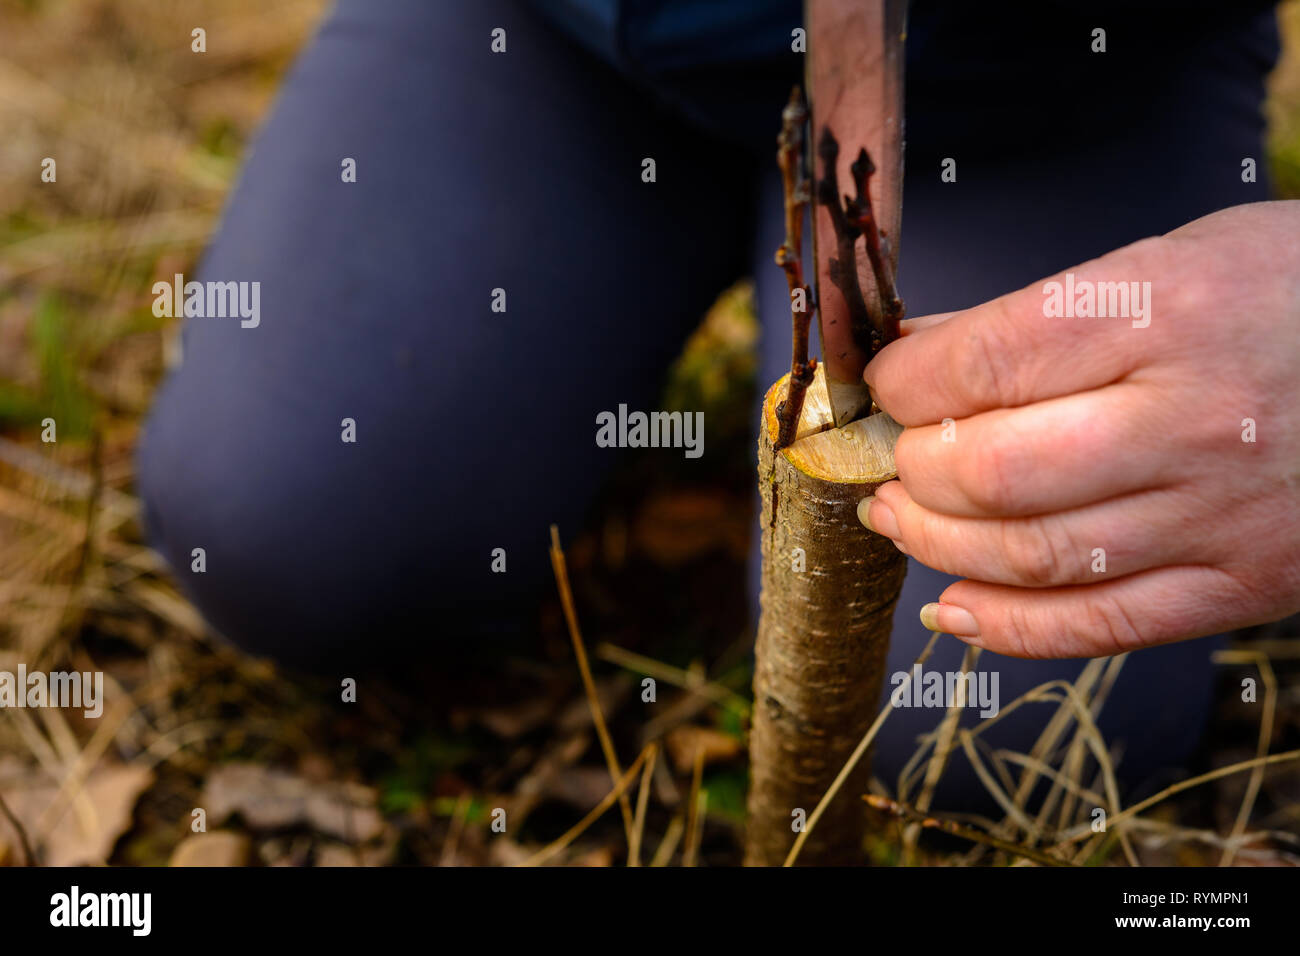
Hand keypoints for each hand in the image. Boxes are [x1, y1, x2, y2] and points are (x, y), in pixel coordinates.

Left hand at [860, 201, 1299, 657]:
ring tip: (898, 518)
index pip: (986, 362)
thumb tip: (917, 351)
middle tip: (893, 455)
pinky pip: (1100, 627)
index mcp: (1170, 311)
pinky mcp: (1244, 584)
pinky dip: (1006, 628)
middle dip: (913, 467)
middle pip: (994, 470)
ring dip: (936, 544)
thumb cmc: (1288, 293)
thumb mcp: (1174, 259)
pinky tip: (948, 606)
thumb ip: (1040, 312)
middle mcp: (1195, 418)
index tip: (887, 384)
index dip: (906, 382)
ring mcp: (1222, 514)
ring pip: (1032, 556)